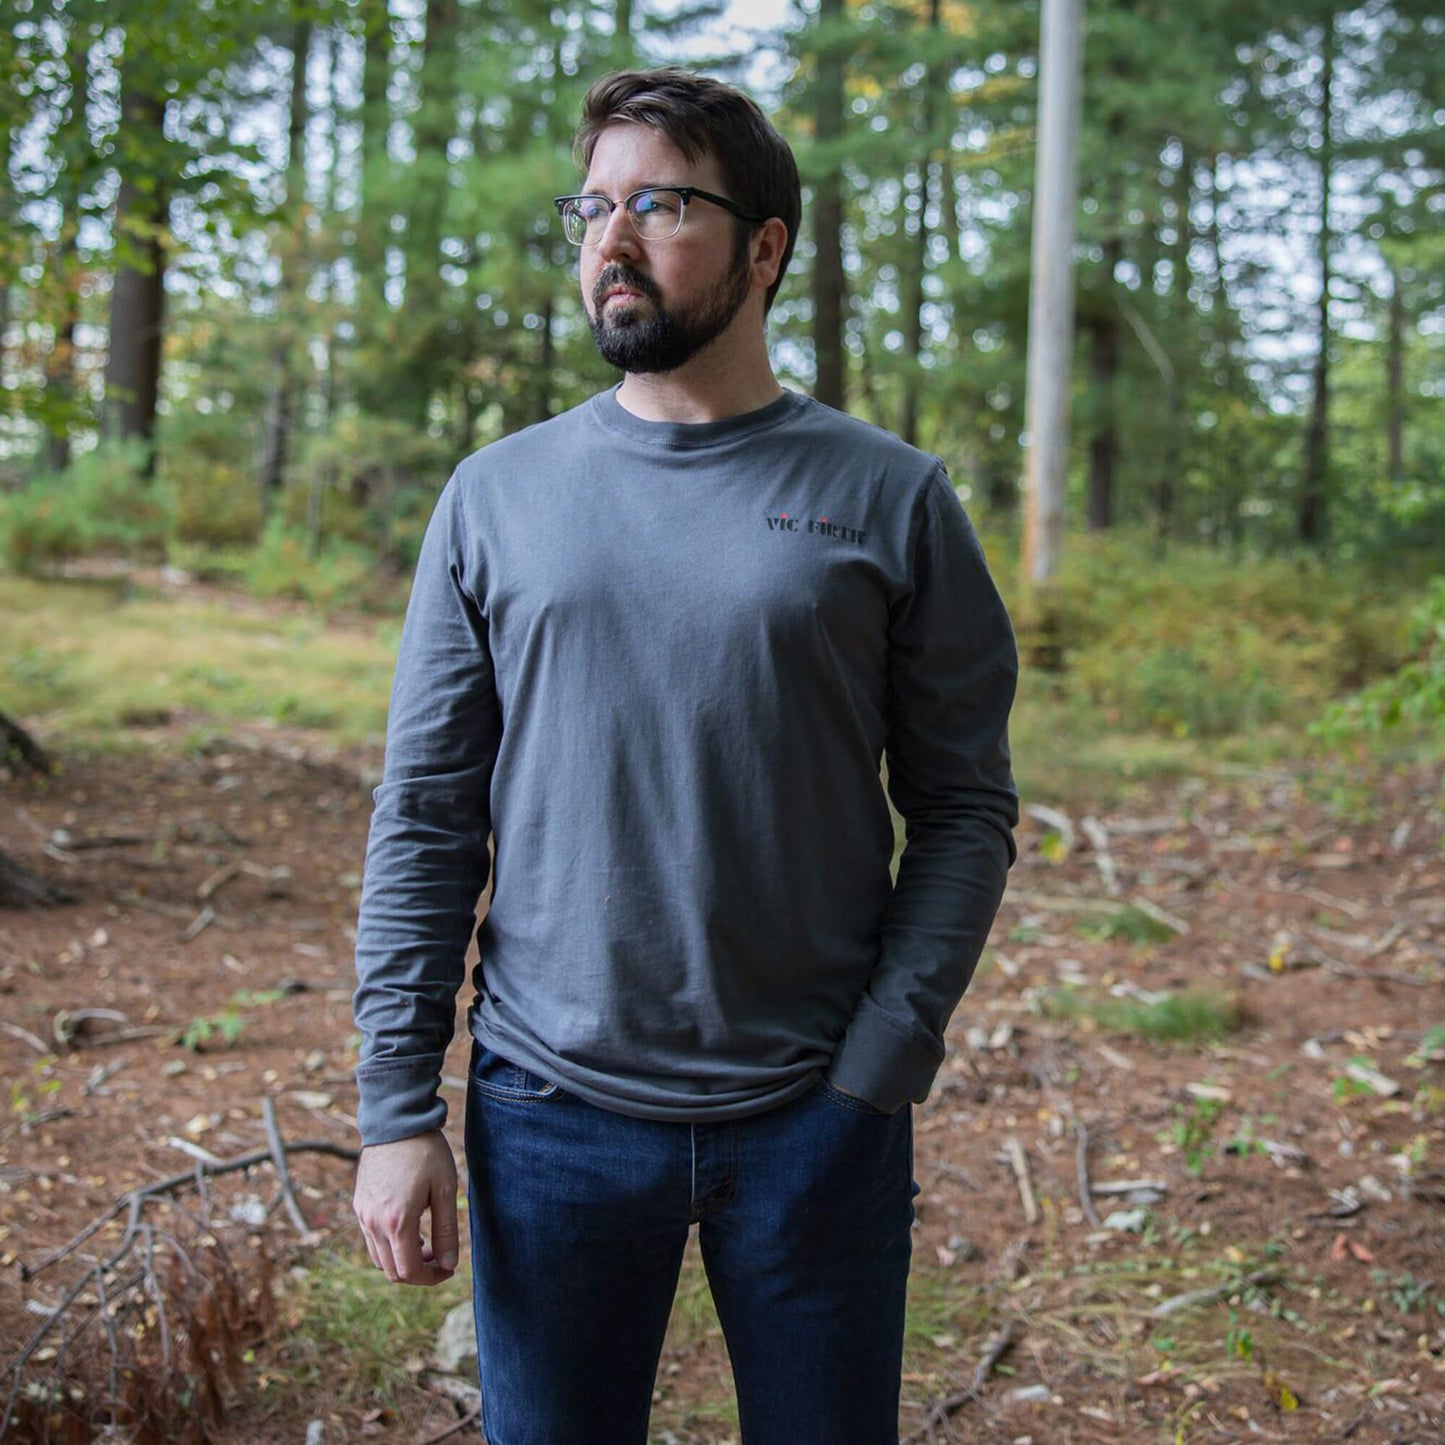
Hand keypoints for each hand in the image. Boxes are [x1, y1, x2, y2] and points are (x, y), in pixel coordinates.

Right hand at [353, 1130, 459, 1286]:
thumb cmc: (425, 1152)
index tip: (448, 1269)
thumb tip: (448, 1265)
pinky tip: (409, 1229)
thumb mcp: (444, 1189)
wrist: (396, 1121)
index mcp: (397, 1221)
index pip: (409, 1271)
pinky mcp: (359, 1205)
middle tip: (440, 1257)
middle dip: (418, 1273)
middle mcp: (373, 1223)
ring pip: (379, 1259)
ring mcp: (362, 1215)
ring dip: (402, 1261)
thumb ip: (446, 1231)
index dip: (431, 1278)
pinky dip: (389, 1247)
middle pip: (392, 1271)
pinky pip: (371, 1241)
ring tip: (426, 1242)